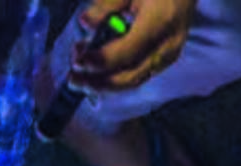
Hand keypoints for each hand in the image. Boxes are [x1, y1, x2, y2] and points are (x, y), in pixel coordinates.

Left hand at [70, 0, 197, 91]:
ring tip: (78, 72)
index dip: (102, 61)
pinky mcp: (163, 60)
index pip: (129, 51)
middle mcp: (168, 44)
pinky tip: (92, 69)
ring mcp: (168, 55)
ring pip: (132, 81)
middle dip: (98, 83)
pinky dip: (112, 76)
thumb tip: (85, 22)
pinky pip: (135, 75)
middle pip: (131, 76)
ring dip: (101, 82)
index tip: (79, 62)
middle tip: (72, 79)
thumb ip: (107, 4)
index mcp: (161, 21)